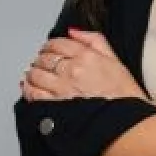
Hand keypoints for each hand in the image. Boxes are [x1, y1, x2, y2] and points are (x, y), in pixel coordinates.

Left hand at [20, 29, 147, 102]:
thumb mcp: (116, 60)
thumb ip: (94, 40)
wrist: (127, 123)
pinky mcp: (56, 106)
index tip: (48, 50)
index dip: (49, 46)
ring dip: (33, 74)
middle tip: (41, 63)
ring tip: (34, 75)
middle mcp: (72, 70)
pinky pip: (33, 94)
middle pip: (44, 58)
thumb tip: (74, 32)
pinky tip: (29, 88)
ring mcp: (62, 89)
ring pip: (36, 75)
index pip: (57, 43)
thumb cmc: (125, 96)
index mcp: (86, 56)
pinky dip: (28, 89)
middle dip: (41, 60)